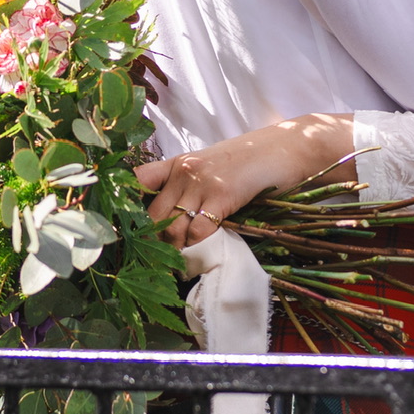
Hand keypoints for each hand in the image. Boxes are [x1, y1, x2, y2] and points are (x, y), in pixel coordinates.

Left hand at [135, 113, 357, 245]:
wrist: (287, 147)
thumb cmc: (252, 161)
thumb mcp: (212, 166)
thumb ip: (189, 186)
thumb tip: (170, 221)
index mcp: (178, 162)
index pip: (137, 182)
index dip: (126, 206)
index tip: (128, 231)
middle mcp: (184, 171)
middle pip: (153, 216)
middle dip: (154, 243)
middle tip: (161, 263)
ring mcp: (202, 182)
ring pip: (172, 228)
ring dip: (175, 252)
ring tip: (180, 266)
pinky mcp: (222, 196)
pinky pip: (199, 231)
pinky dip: (198, 248)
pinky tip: (202, 256)